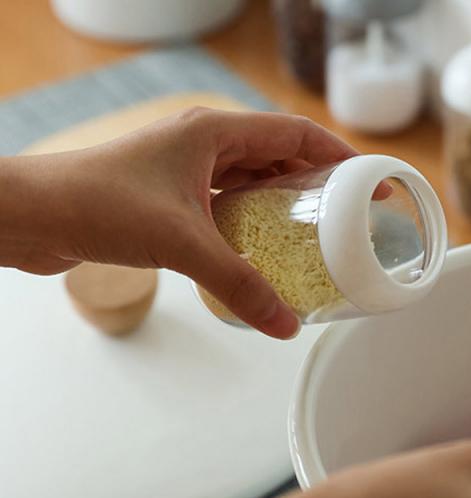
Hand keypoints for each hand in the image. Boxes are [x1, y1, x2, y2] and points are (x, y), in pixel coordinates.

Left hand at [3, 108, 357, 337]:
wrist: (32, 215)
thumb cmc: (96, 205)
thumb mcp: (182, 243)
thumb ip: (239, 284)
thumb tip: (284, 326)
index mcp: (212, 133)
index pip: (295, 135)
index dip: (339, 158)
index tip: (371, 184)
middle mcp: (202, 144)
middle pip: (278, 156)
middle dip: (318, 184)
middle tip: (351, 218)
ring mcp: (185, 170)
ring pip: (252, 181)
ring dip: (284, 204)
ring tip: (317, 236)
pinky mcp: (170, 196)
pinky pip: (227, 204)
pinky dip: (252, 223)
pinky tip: (264, 250)